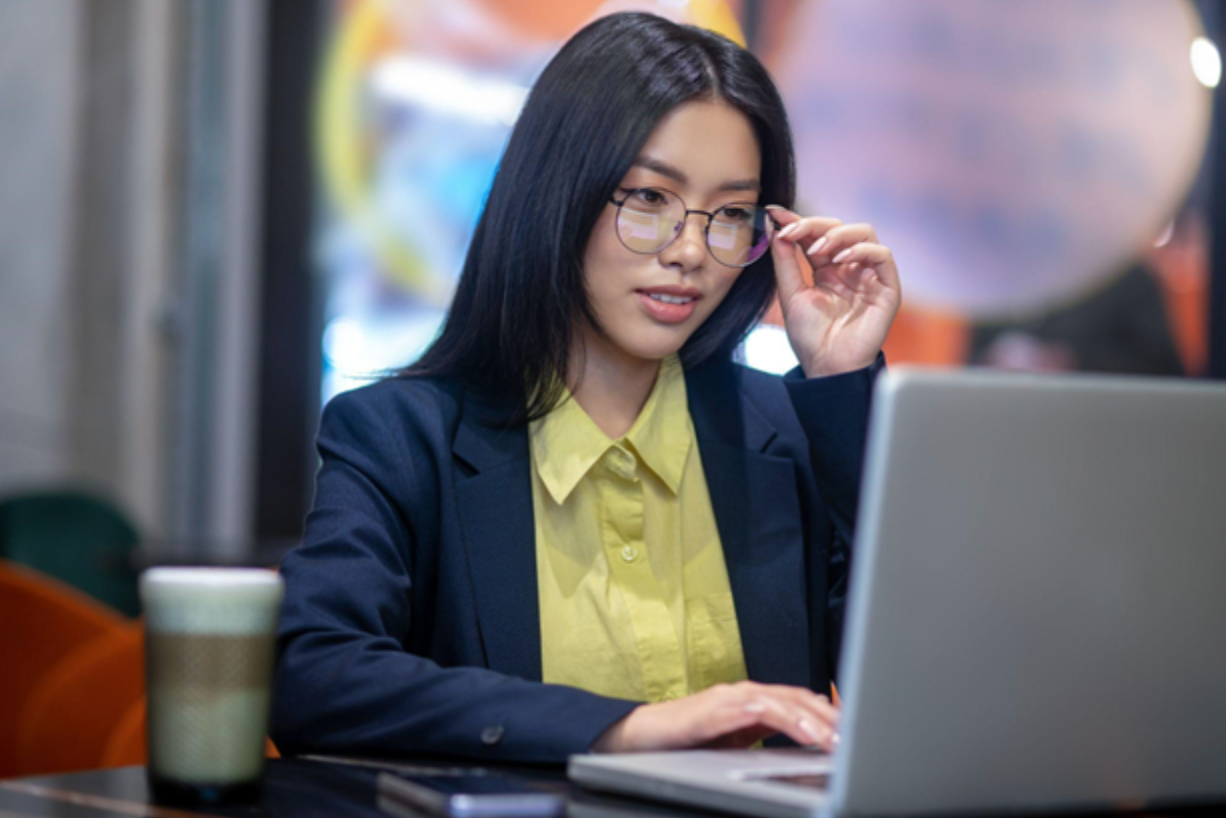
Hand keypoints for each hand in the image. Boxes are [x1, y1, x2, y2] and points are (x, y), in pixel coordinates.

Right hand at [591, 682, 839, 752]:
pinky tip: (803, 733)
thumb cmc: (685, 741)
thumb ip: (762, 737)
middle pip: (797, 697)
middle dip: (830, 716)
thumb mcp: (733, 742)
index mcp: (752, 700)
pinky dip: (785, 720)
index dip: (828, 712)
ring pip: (783, 701)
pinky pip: (758, 710)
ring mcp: (731, 697)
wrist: (640, 737)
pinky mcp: (717, 708)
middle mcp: (744, 692)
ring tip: (836, 740)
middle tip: (856, 736)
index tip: (854, 729)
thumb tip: (799, 744)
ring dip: (814, 720)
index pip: (798, 700)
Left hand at [766, 207, 901, 378]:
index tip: (774, 212)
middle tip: (791, 231)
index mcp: (827, 269)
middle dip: (813, 224)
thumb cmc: (810, 337)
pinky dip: (862, 250)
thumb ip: (785, 261)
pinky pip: (882, 255)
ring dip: (838, 233)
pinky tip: (839, 260)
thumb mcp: (791, 294)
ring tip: (817, 248)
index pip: (815, 234)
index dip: (797, 220)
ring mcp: (869, 275)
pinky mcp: (887, 287)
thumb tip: (774, 227)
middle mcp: (850, 267)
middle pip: (838, 227)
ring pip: (864, 233)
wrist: (827, 367)